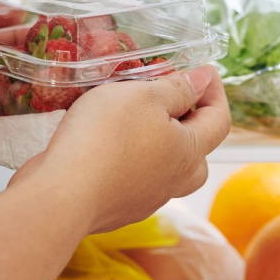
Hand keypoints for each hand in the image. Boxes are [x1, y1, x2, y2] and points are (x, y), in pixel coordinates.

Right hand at [10, 65, 230, 233]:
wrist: (60, 194)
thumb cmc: (105, 137)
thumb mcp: (143, 96)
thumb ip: (177, 88)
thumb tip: (204, 80)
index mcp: (190, 152)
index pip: (220, 119)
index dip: (215, 91)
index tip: (203, 70)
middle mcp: (174, 182)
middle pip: (197, 153)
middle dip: (192, 125)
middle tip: (172, 101)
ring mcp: (145, 200)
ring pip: (165, 169)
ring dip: (158, 144)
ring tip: (136, 121)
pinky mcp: (116, 209)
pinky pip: (133, 180)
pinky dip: (129, 160)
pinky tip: (107, 146)